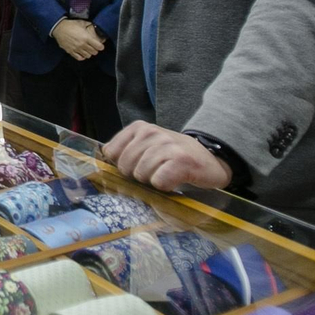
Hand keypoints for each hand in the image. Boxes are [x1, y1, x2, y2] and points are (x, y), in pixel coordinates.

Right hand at [52, 19, 103, 60]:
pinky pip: (79, 58)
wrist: (59, 27)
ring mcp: (76, 49)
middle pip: (94, 52)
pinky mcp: (71, 51)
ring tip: (88, 50)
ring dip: (89, 53)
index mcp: (86, 37)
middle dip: (95, 50)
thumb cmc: (70, 24)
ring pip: (87, 56)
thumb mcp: (82, 23)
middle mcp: (82, 44)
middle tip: (94, 47)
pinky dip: (82, 57)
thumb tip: (95, 26)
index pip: (99, 46)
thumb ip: (89, 25)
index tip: (100, 45)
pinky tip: (82, 53)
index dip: (101, 46)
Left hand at [103, 121, 233, 192]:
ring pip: (141, 175)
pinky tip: (176, 179)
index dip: (122, 164)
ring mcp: (167, 145)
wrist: (210, 159)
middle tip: (156, 172)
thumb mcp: (148, 146)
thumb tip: (105, 158)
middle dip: (137, 175)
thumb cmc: (174, 156)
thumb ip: (126, 150)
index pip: (111, 152)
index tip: (137, 165)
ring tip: (167, 174)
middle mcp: (152, 132)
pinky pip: (159, 182)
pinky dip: (166, 186)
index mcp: (140, 128)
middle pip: (125, 166)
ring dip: (153, 181)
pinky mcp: (181, 161)